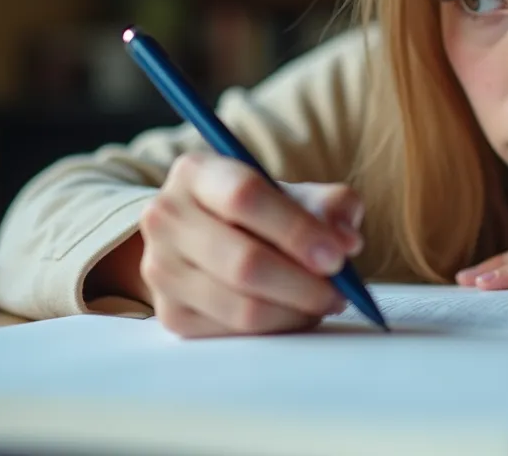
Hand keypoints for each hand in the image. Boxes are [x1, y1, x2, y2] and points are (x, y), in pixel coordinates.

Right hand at [138, 151, 363, 337]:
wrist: (205, 239)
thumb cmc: (259, 214)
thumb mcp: (293, 194)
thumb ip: (329, 205)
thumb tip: (346, 240)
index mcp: (196, 173)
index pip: (244, 197)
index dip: (296, 229)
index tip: (338, 255)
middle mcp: (166, 217)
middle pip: (243, 261)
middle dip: (303, 284)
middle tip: (339, 292)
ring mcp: (161, 268)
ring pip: (241, 306)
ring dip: (295, 312)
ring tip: (323, 302)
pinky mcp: (170, 314)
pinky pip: (234, 334)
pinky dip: (276, 329)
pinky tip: (294, 313)